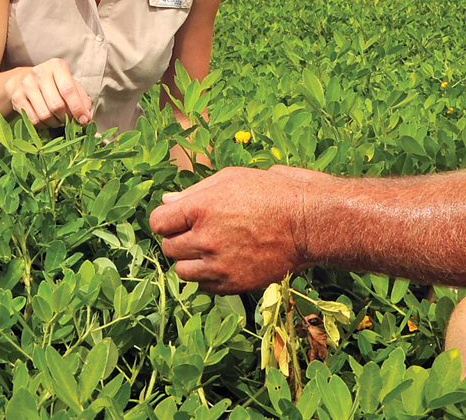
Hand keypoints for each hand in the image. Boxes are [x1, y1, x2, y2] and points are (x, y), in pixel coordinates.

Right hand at [4, 58, 92, 126]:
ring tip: (59, 120)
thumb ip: (81, 98)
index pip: (68, 90)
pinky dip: (44, 125)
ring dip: (55, 123)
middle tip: (69, 121)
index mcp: (56, 66)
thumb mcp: (70, 84)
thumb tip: (86, 116)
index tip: (84, 120)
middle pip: (56, 105)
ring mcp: (26, 85)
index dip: (77, 108)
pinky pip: (33, 119)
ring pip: (45, 115)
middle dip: (66, 118)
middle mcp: (40, 72)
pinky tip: (47, 121)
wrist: (25, 79)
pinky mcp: (17, 97)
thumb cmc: (53, 83)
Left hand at [148, 165, 330, 293]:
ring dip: (191, 261)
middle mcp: (204, 238)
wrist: (307, 224)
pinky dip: (209, 277)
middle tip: (199, 232)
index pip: (158, 223)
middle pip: (168, 247)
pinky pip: (204, 286)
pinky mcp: (233, 284)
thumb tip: (166, 201)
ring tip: (211, 250)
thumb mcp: (231, 179)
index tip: (179, 219)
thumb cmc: (272, 193)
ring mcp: (218, 265)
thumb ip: (194, 192)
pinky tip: (225, 262)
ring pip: (182, 271)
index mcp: (200, 208)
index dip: (167, 220)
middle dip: (179, 239)